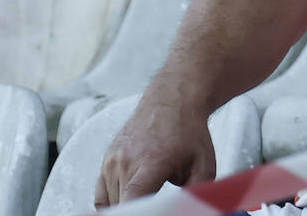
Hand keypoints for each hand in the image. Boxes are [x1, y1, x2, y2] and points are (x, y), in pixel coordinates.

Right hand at [95, 92, 215, 205]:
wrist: (173, 102)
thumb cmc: (189, 133)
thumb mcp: (204, 164)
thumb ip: (195, 192)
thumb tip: (188, 209)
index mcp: (151, 163)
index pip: (131, 201)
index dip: (136, 215)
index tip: (147, 214)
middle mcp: (126, 161)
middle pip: (121, 206)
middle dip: (138, 212)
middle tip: (154, 207)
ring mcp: (113, 161)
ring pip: (111, 203)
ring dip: (127, 207)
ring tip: (150, 196)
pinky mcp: (106, 162)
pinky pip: (101, 197)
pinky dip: (112, 205)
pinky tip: (128, 203)